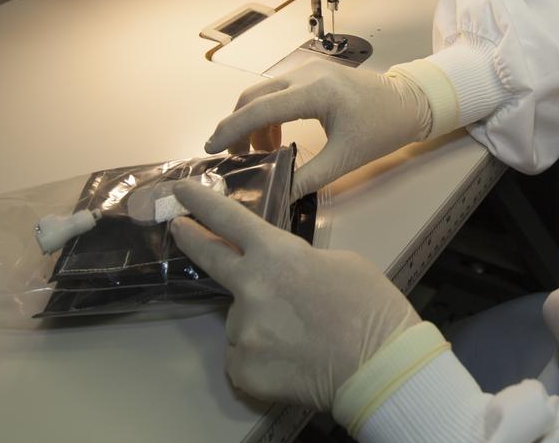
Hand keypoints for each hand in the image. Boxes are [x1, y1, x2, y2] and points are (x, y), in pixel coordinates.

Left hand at [170, 182, 420, 410]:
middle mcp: (250, 288)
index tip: (182, 191)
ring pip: (240, 320)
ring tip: (298, 338)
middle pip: (210, 258)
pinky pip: (243, 356)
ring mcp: (242, 330)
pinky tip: (291, 362)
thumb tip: (285, 279)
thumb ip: (300, 264)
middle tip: (178, 228)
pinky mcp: (242, 368)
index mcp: (277, 255)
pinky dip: (261, 358)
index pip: (229, 220)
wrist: (380, 366)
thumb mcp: (341, 263)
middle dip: (191, 238)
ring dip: (259, 323)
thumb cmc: (371, 307)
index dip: (202, 202)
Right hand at [206, 62, 433, 198]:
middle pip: (253, 97)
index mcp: (316, 92)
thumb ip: (307, 177)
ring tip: (259, 155)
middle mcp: (307, 74)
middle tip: (230, 156)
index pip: (260, 108)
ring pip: (263, 94)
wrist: (410, 102)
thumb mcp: (345, 159)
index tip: (212, 149)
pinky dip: (268, 115)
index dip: (232, 129)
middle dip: (236, 126)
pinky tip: (275, 141)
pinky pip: (278, 93)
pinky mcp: (312, 75)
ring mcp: (309, 71)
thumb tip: (278, 194)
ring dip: (253, 122)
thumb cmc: (383, 128)